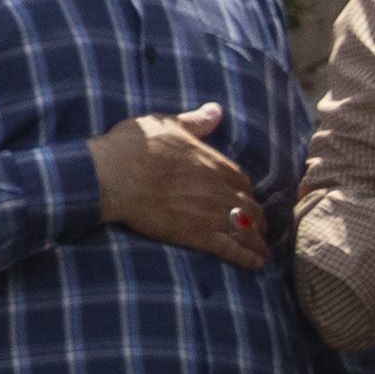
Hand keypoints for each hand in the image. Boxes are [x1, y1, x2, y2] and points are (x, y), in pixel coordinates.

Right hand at [92, 105, 266, 260]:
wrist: (113, 175)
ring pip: (247, 230)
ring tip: (261, 250)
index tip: (242, 197)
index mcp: (215, 164)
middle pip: (251, 207)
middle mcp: (221, 190)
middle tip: (258, 227)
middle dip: (258, 218)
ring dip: (258, 241)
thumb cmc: (134, 147)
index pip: (242, 181)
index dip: (244, 191)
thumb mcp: (166, 124)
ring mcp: (212, 214)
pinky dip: (248, 257)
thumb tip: (216, 110)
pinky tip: (256, 263)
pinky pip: (233, 249)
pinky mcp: (198, 236)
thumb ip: (195, 121)